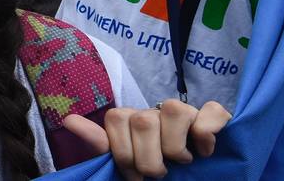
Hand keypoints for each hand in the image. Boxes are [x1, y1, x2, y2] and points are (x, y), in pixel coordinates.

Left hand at [64, 100, 230, 180]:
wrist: (194, 179)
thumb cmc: (155, 169)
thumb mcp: (126, 162)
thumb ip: (101, 145)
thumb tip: (69, 120)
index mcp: (133, 120)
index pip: (115, 118)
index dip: (123, 152)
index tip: (135, 176)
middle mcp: (157, 111)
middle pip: (142, 120)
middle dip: (149, 159)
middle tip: (159, 175)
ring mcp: (187, 111)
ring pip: (174, 110)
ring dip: (176, 148)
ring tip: (182, 163)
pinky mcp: (214, 116)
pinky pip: (211, 112)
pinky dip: (206, 133)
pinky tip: (205, 152)